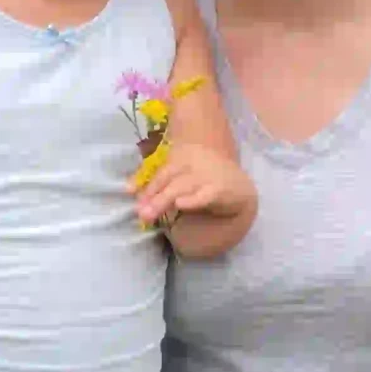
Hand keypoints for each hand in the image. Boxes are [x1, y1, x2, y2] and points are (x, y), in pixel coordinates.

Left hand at [133, 140, 254, 231]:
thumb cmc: (206, 180)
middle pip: (170, 178)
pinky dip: (193, 200)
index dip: (148, 186)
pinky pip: (205, 195)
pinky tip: (181, 205)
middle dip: (153, 196)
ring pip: (182, 187)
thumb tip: (129, 190)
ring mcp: (208, 175)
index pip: (163, 172)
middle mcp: (196, 162)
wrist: (240, 186)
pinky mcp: (221, 189)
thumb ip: (159, 183)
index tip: (132, 198)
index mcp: (184, 156)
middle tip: (140, 213)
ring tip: (149, 215)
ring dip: (164, 201)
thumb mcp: (182, 177)